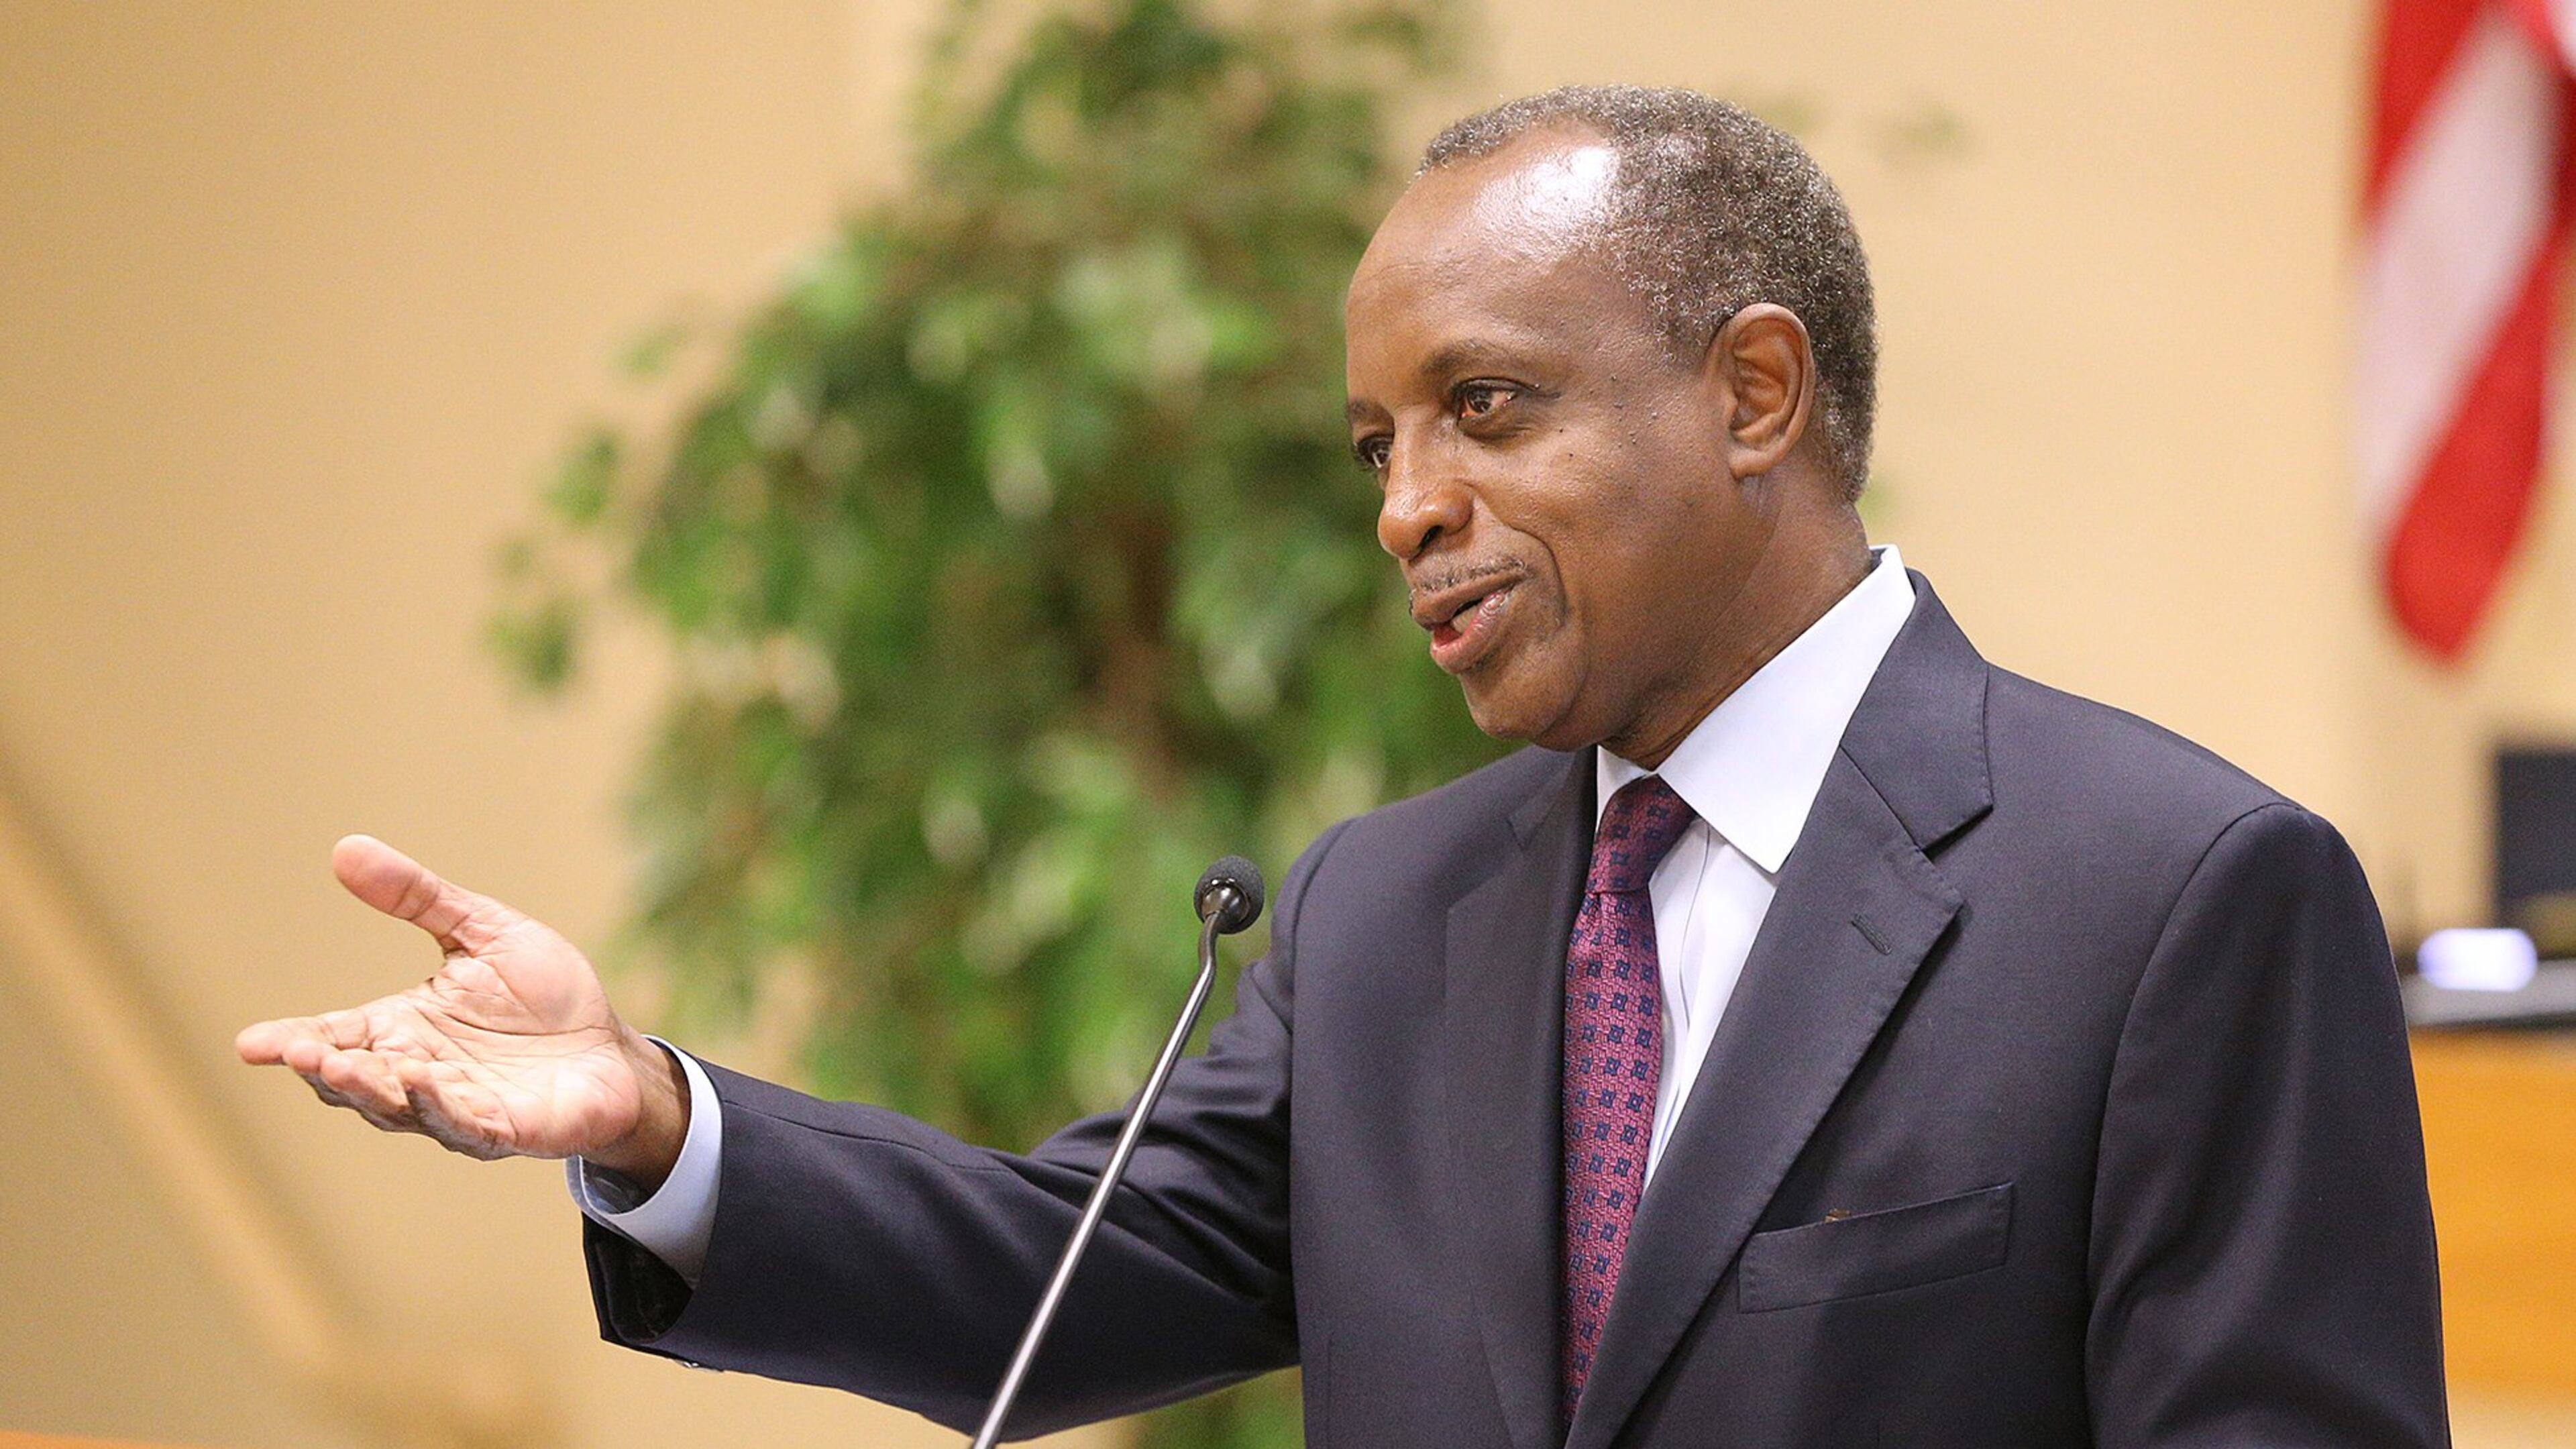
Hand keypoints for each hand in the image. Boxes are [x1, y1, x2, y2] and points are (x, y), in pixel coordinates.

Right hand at [236, 835, 687, 1185]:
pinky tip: (423, 1085)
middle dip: (328, 1069)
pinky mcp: (507, 1131)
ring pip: (401, 1109)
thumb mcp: (483, 933)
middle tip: (303, 1052)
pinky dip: (442, 1109)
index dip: (294, 1043)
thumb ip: (419, 900)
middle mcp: (421, 1074)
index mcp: (405, 1029)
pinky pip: (465, 1126)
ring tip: (347, 1068)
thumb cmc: (545, 995)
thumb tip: (345, 848)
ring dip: (374, 1090)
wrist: (611, 1048)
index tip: (251, 1044)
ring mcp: (460, 1108)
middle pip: (357, 1081)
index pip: (337, 1038)